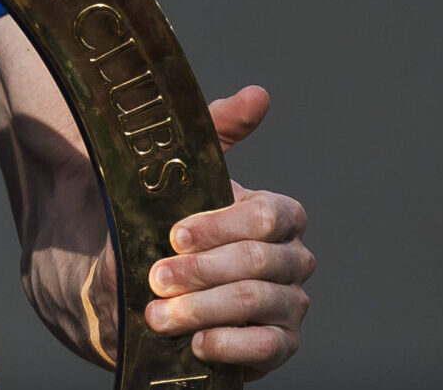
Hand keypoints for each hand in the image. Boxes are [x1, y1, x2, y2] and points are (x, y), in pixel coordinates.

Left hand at [144, 85, 313, 376]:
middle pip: (259, 262)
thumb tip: (258, 94)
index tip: (174, 233)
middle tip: (157, 277)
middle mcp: (293, 260)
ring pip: (257, 303)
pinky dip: (229, 345)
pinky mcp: (278, 346)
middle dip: (202, 270)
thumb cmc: (173, 227)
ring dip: (202, 308)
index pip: (269, 216)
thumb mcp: (189, 174)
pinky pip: (266, 348)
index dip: (222, 225)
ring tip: (159, 313)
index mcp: (278, 216)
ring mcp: (289, 305)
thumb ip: (220, 130)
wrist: (149, 291)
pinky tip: (196, 342)